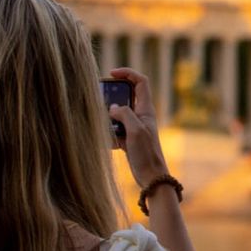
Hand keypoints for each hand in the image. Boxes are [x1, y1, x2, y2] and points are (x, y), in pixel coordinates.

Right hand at [107, 67, 168, 184]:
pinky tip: (105, 140)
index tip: (112, 73)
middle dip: (113, 95)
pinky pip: (115, 129)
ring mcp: (134, 126)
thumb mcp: (135, 131)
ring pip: (118, 113)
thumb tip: (112, 107)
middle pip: (126, 95)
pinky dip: (108, 131)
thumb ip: (124, 114)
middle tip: (99, 98)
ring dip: (108, 115)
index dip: (127, 73)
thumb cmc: (147, 153)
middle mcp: (141, 115)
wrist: (151, 176)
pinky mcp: (128, 138)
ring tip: (99, 120)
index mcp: (146, 109)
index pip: (140, 82)